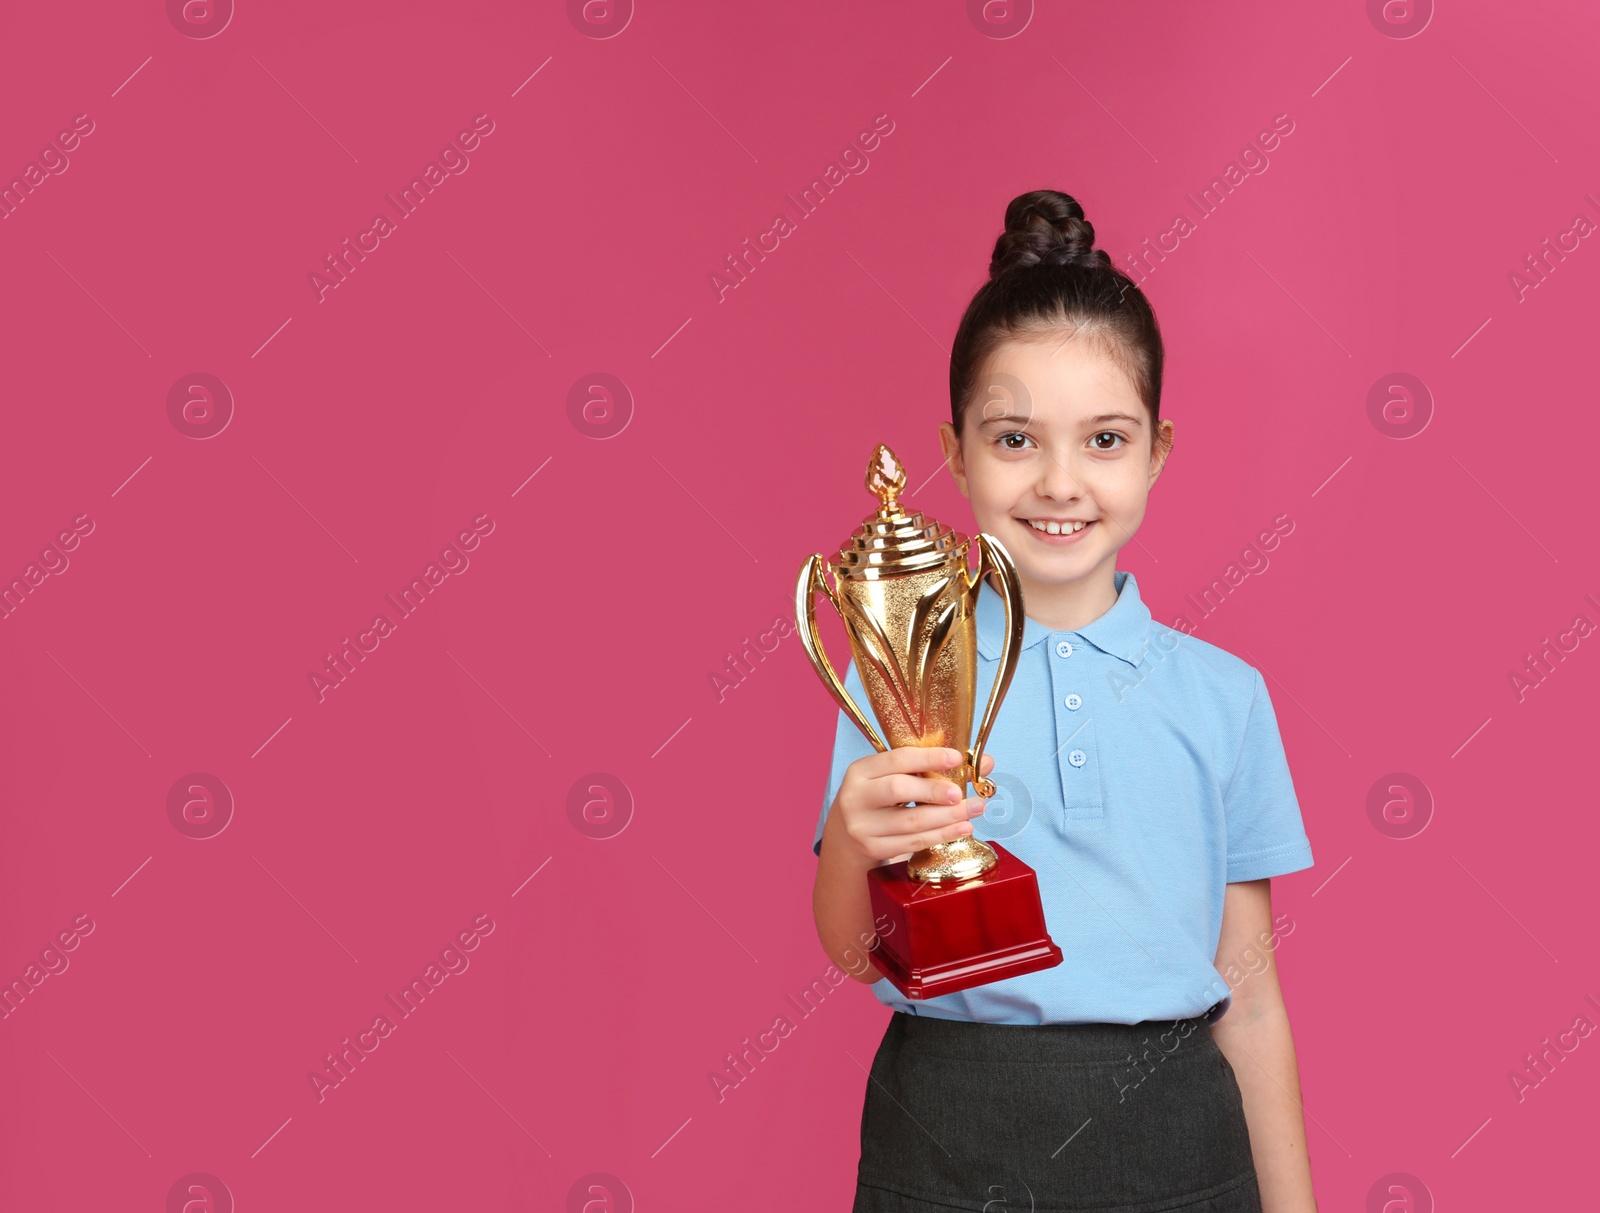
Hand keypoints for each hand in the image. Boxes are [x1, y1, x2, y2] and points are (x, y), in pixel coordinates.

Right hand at [824, 747, 995, 866]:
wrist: (844, 837)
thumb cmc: (877, 800)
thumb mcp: (890, 777)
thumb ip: (930, 767)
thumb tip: (983, 762)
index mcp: (860, 771)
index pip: (897, 759)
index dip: (929, 757)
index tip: (957, 757)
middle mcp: (856, 797)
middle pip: (899, 789)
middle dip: (935, 790)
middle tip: (961, 793)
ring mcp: (862, 826)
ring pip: (911, 821)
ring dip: (948, 817)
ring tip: (974, 809)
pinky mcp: (873, 849)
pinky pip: (913, 842)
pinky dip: (941, 835)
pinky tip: (961, 828)